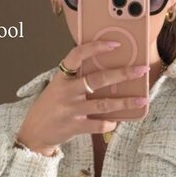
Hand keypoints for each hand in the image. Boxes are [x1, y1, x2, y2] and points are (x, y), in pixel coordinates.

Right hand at [16, 39, 149, 153]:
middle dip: (122, 74)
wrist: (33, 133)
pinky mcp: (74, 127)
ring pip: (103, 104)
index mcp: (61, 78)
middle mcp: (66, 92)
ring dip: (125, 102)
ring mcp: (71, 110)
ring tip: (142, 100)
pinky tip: (116, 121)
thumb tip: (106, 74)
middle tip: (141, 70)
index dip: (96, 47)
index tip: (114, 44)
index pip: (77, 55)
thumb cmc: (50, 108)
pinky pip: (98, 124)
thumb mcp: (57, 88)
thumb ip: (76, 80)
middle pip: (98, 79)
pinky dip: (110, 123)